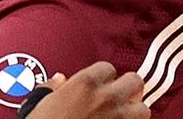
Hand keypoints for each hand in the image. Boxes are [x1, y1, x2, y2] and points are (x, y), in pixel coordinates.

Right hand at [37, 63, 152, 118]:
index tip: (99, 84)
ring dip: (135, 112)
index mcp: (85, 85)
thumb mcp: (39, 106)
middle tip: (120, 95)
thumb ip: (52, 89)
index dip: (103, 77)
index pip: (107, 68)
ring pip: (143, 109)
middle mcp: (106, 99)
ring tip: (124, 116)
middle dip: (128, 88)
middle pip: (134, 81)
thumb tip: (58, 80)